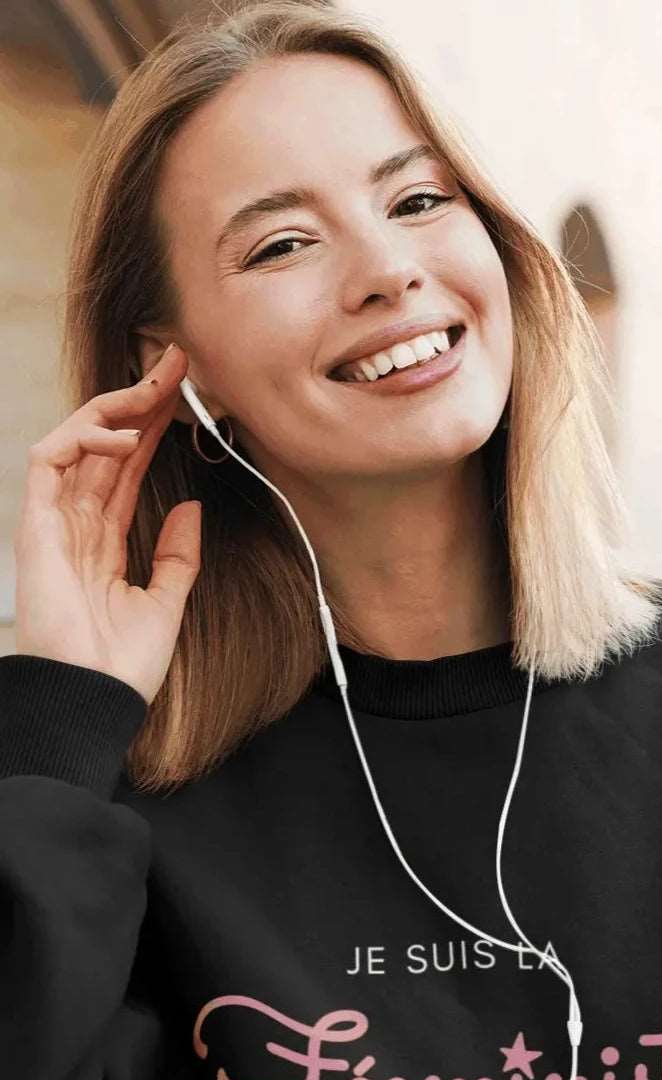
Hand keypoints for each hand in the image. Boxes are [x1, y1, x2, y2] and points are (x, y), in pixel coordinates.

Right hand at [14, 342, 200, 705]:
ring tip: (158, 385)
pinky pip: (49, 461)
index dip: (153, 430)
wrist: (94, 699)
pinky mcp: (33, 525)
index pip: (127, 469)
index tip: (187, 396)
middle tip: (178, 362)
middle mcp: (76, 523)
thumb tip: (191, 506)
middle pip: (106, 446)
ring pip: (77, 441)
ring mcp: (52, 522)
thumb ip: (176, 554)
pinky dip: (83, 439)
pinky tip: (125, 437)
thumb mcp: (166, 602)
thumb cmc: (123, 664)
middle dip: (140, 400)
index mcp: (105, 540)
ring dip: (116, 406)